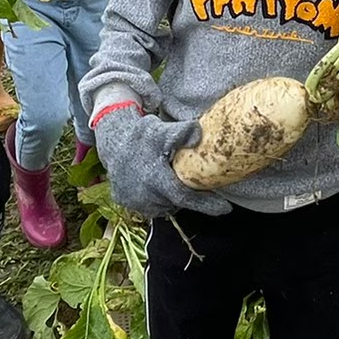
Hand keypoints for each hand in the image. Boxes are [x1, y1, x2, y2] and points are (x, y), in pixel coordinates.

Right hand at [94, 103, 230, 218]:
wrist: (112, 140)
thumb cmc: (141, 135)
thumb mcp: (161, 129)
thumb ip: (181, 132)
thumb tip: (198, 134)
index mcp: (155, 180)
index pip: (185, 198)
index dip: (206, 205)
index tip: (226, 209)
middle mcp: (144, 196)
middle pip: (176, 203)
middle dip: (190, 197)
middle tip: (199, 185)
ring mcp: (133, 202)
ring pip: (163, 206)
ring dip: (172, 198)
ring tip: (172, 180)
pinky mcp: (125, 202)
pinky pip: (148, 206)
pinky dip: (157, 198)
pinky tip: (157, 184)